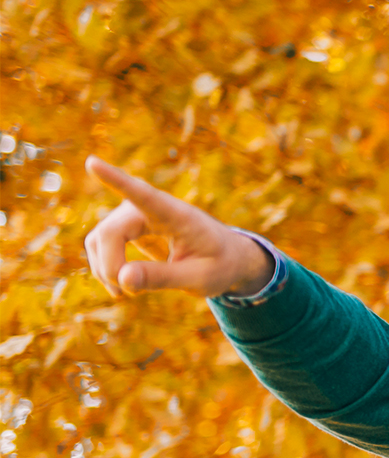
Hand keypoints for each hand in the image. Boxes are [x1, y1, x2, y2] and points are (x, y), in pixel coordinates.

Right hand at [83, 157, 272, 298]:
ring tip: (128, 293)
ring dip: (105, 269)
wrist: (227, 258)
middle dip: (110, 267)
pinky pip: (101, 245)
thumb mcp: (200, 278)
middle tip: (128, 294)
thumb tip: (121, 279)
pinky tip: (123, 286)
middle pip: (109, 233)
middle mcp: (151, 208)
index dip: (115, 180)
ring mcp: (135, 214)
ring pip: (99, 239)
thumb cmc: (219, 264)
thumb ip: (163, 278)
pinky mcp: (127, 227)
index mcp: (177, 215)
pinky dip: (106, 268)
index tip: (93, 162)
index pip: (143, 195)